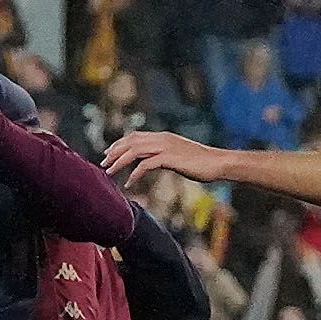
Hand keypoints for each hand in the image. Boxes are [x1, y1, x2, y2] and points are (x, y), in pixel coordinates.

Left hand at [103, 131, 233, 186]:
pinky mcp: (170, 158)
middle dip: (114, 152)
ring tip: (109, 172)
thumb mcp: (178, 156)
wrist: (217, 163)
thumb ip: (164, 156)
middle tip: (103, 164)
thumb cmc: (201, 162)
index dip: (119, 143)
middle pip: (131, 141)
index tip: (108, 153)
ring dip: (119, 161)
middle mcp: (162, 139)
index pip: (135, 136)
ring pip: (134, 151)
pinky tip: (129, 183)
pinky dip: (134, 174)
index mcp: (163, 136)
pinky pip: (145, 165)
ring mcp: (166, 147)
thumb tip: (152, 162)